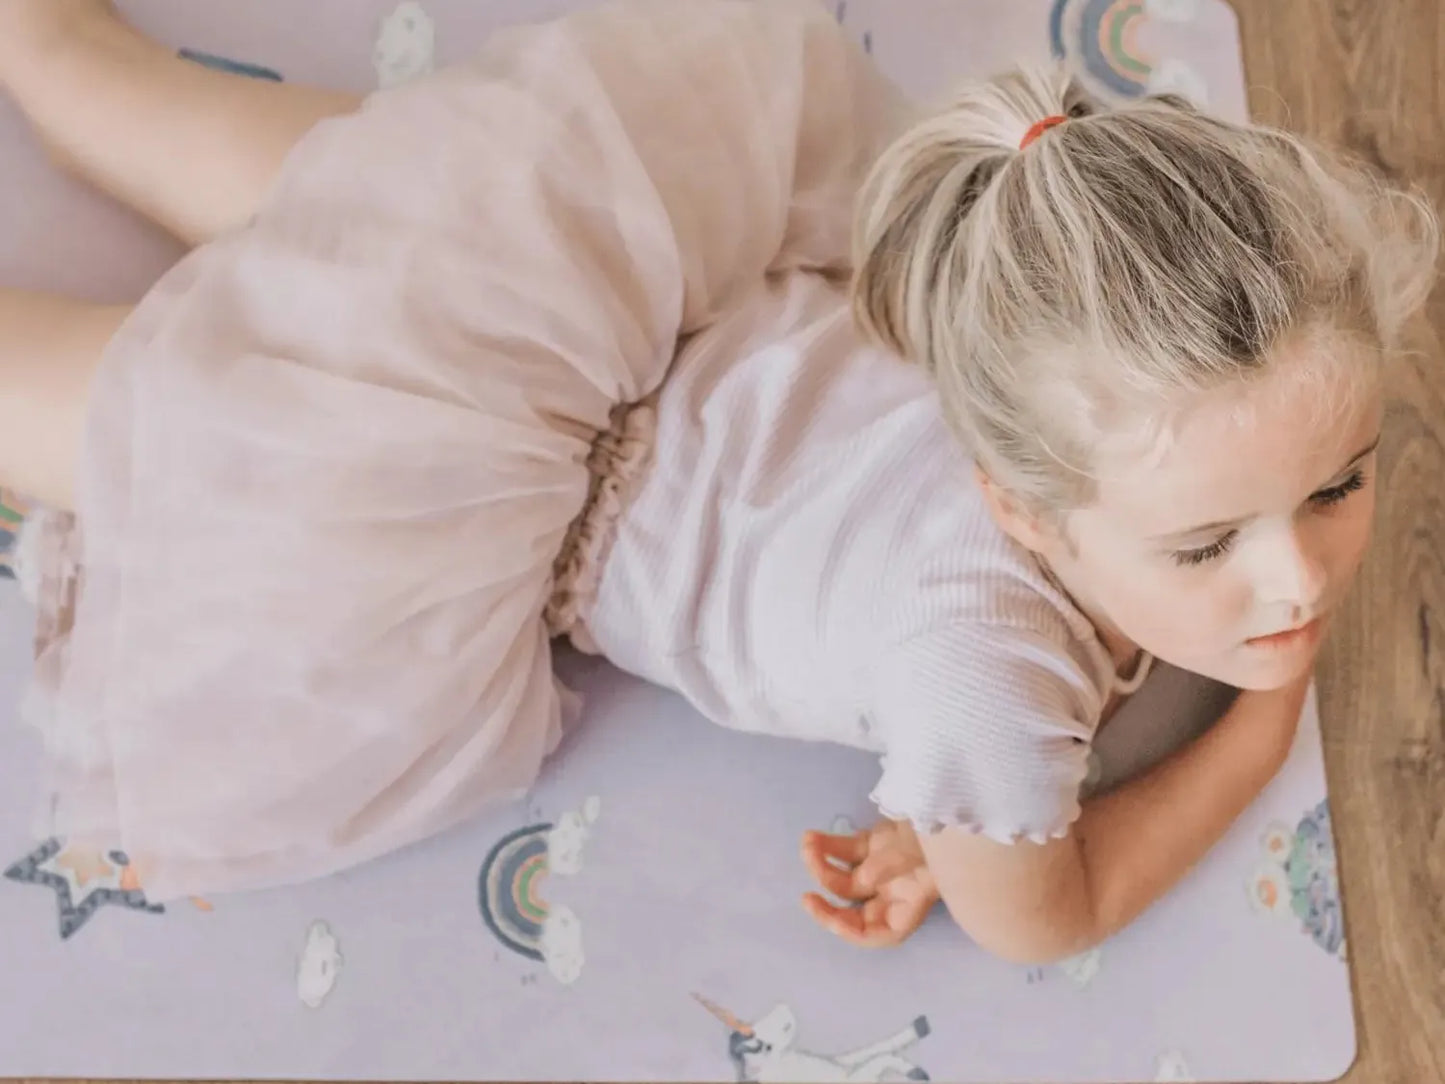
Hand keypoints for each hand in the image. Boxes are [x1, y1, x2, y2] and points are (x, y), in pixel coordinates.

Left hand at [800, 820, 938, 947]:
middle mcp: (893, 891)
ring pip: (843, 878)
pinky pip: (843, 850)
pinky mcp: (872, 843)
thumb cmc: (938, 834)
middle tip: (806, 900)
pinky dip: (826, 845)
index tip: (833, 918)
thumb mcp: (915, 855)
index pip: (881, 934)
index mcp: (910, 904)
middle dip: (829, 909)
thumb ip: (884, 870)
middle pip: (855, 912)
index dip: (854, 933)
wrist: (946, 797)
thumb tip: (861, 879)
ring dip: (821, 864)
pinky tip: (811, 835)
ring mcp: (881, 867)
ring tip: (808, 843)